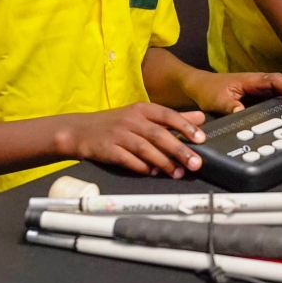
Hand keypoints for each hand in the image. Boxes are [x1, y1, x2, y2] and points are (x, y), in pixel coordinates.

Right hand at [61, 103, 206, 178]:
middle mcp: (131, 119)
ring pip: (145, 148)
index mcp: (142, 109)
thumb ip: (172, 118)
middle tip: (195, 163)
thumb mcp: (142, 115)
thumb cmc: (116, 123)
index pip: (168, 115)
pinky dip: (141, 167)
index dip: (185, 126)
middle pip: (158, 134)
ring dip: (163, 162)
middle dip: (179, 150)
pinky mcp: (108, 149)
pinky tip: (152, 173)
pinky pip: (128, 160)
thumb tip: (200, 117)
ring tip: (177, 173)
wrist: (80, 131)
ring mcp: (118, 134)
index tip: (201, 139)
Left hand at [181, 71, 281, 113]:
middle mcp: (261, 82)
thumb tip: (241, 112)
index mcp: (253, 80)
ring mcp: (262, 89)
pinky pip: (280, 97)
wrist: (201, 87)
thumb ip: (229, 106)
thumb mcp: (217, 100)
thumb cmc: (209, 90)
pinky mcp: (261, 96)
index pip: (276, 80)